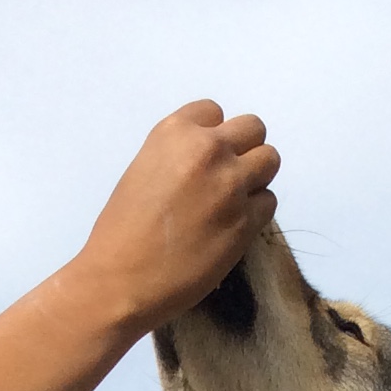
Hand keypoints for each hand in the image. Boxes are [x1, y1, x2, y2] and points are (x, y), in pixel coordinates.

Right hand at [75, 101, 278, 332]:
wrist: (122, 278)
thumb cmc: (121, 230)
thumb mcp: (144, 169)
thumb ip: (178, 156)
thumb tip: (204, 164)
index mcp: (176, 131)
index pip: (214, 112)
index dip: (213, 135)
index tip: (203, 161)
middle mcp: (208, 149)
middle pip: (253, 128)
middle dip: (244, 150)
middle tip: (228, 179)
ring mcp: (231, 184)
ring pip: (269, 161)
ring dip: (256, 178)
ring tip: (233, 203)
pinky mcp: (246, 221)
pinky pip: (269, 202)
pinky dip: (256, 213)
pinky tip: (232, 228)